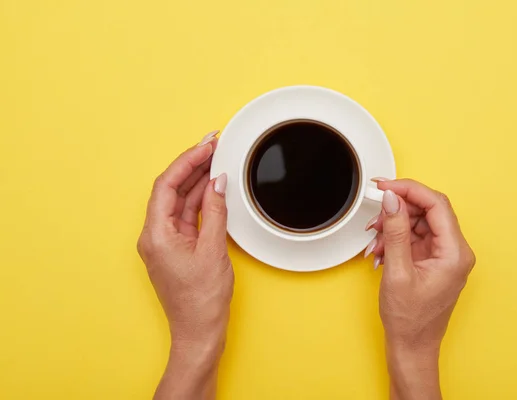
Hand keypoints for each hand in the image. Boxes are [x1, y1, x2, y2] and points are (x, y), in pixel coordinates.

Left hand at [137, 131, 232, 399]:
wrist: (199, 332)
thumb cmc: (202, 300)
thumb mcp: (213, 250)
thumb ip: (215, 212)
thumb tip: (218, 183)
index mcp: (155, 234)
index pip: (167, 185)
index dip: (187, 160)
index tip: (206, 145)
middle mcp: (155, 235)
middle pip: (171, 190)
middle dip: (193, 166)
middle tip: (213, 146)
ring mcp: (165, 242)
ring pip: (179, 201)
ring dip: (198, 181)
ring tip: (216, 160)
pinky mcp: (176, 248)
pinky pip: (186, 216)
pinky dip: (200, 201)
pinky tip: (213, 188)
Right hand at [365, 178, 475, 399]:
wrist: (412, 347)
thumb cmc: (410, 320)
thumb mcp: (397, 272)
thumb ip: (395, 232)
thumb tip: (392, 201)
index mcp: (455, 253)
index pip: (436, 205)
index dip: (409, 190)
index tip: (386, 186)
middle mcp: (455, 252)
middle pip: (428, 211)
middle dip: (398, 210)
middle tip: (376, 213)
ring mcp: (445, 256)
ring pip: (419, 223)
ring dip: (393, 226)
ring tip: (375, 240)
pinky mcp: (433, 261)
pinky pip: (414, 238)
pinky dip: (395, 239)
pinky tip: (380, 250)